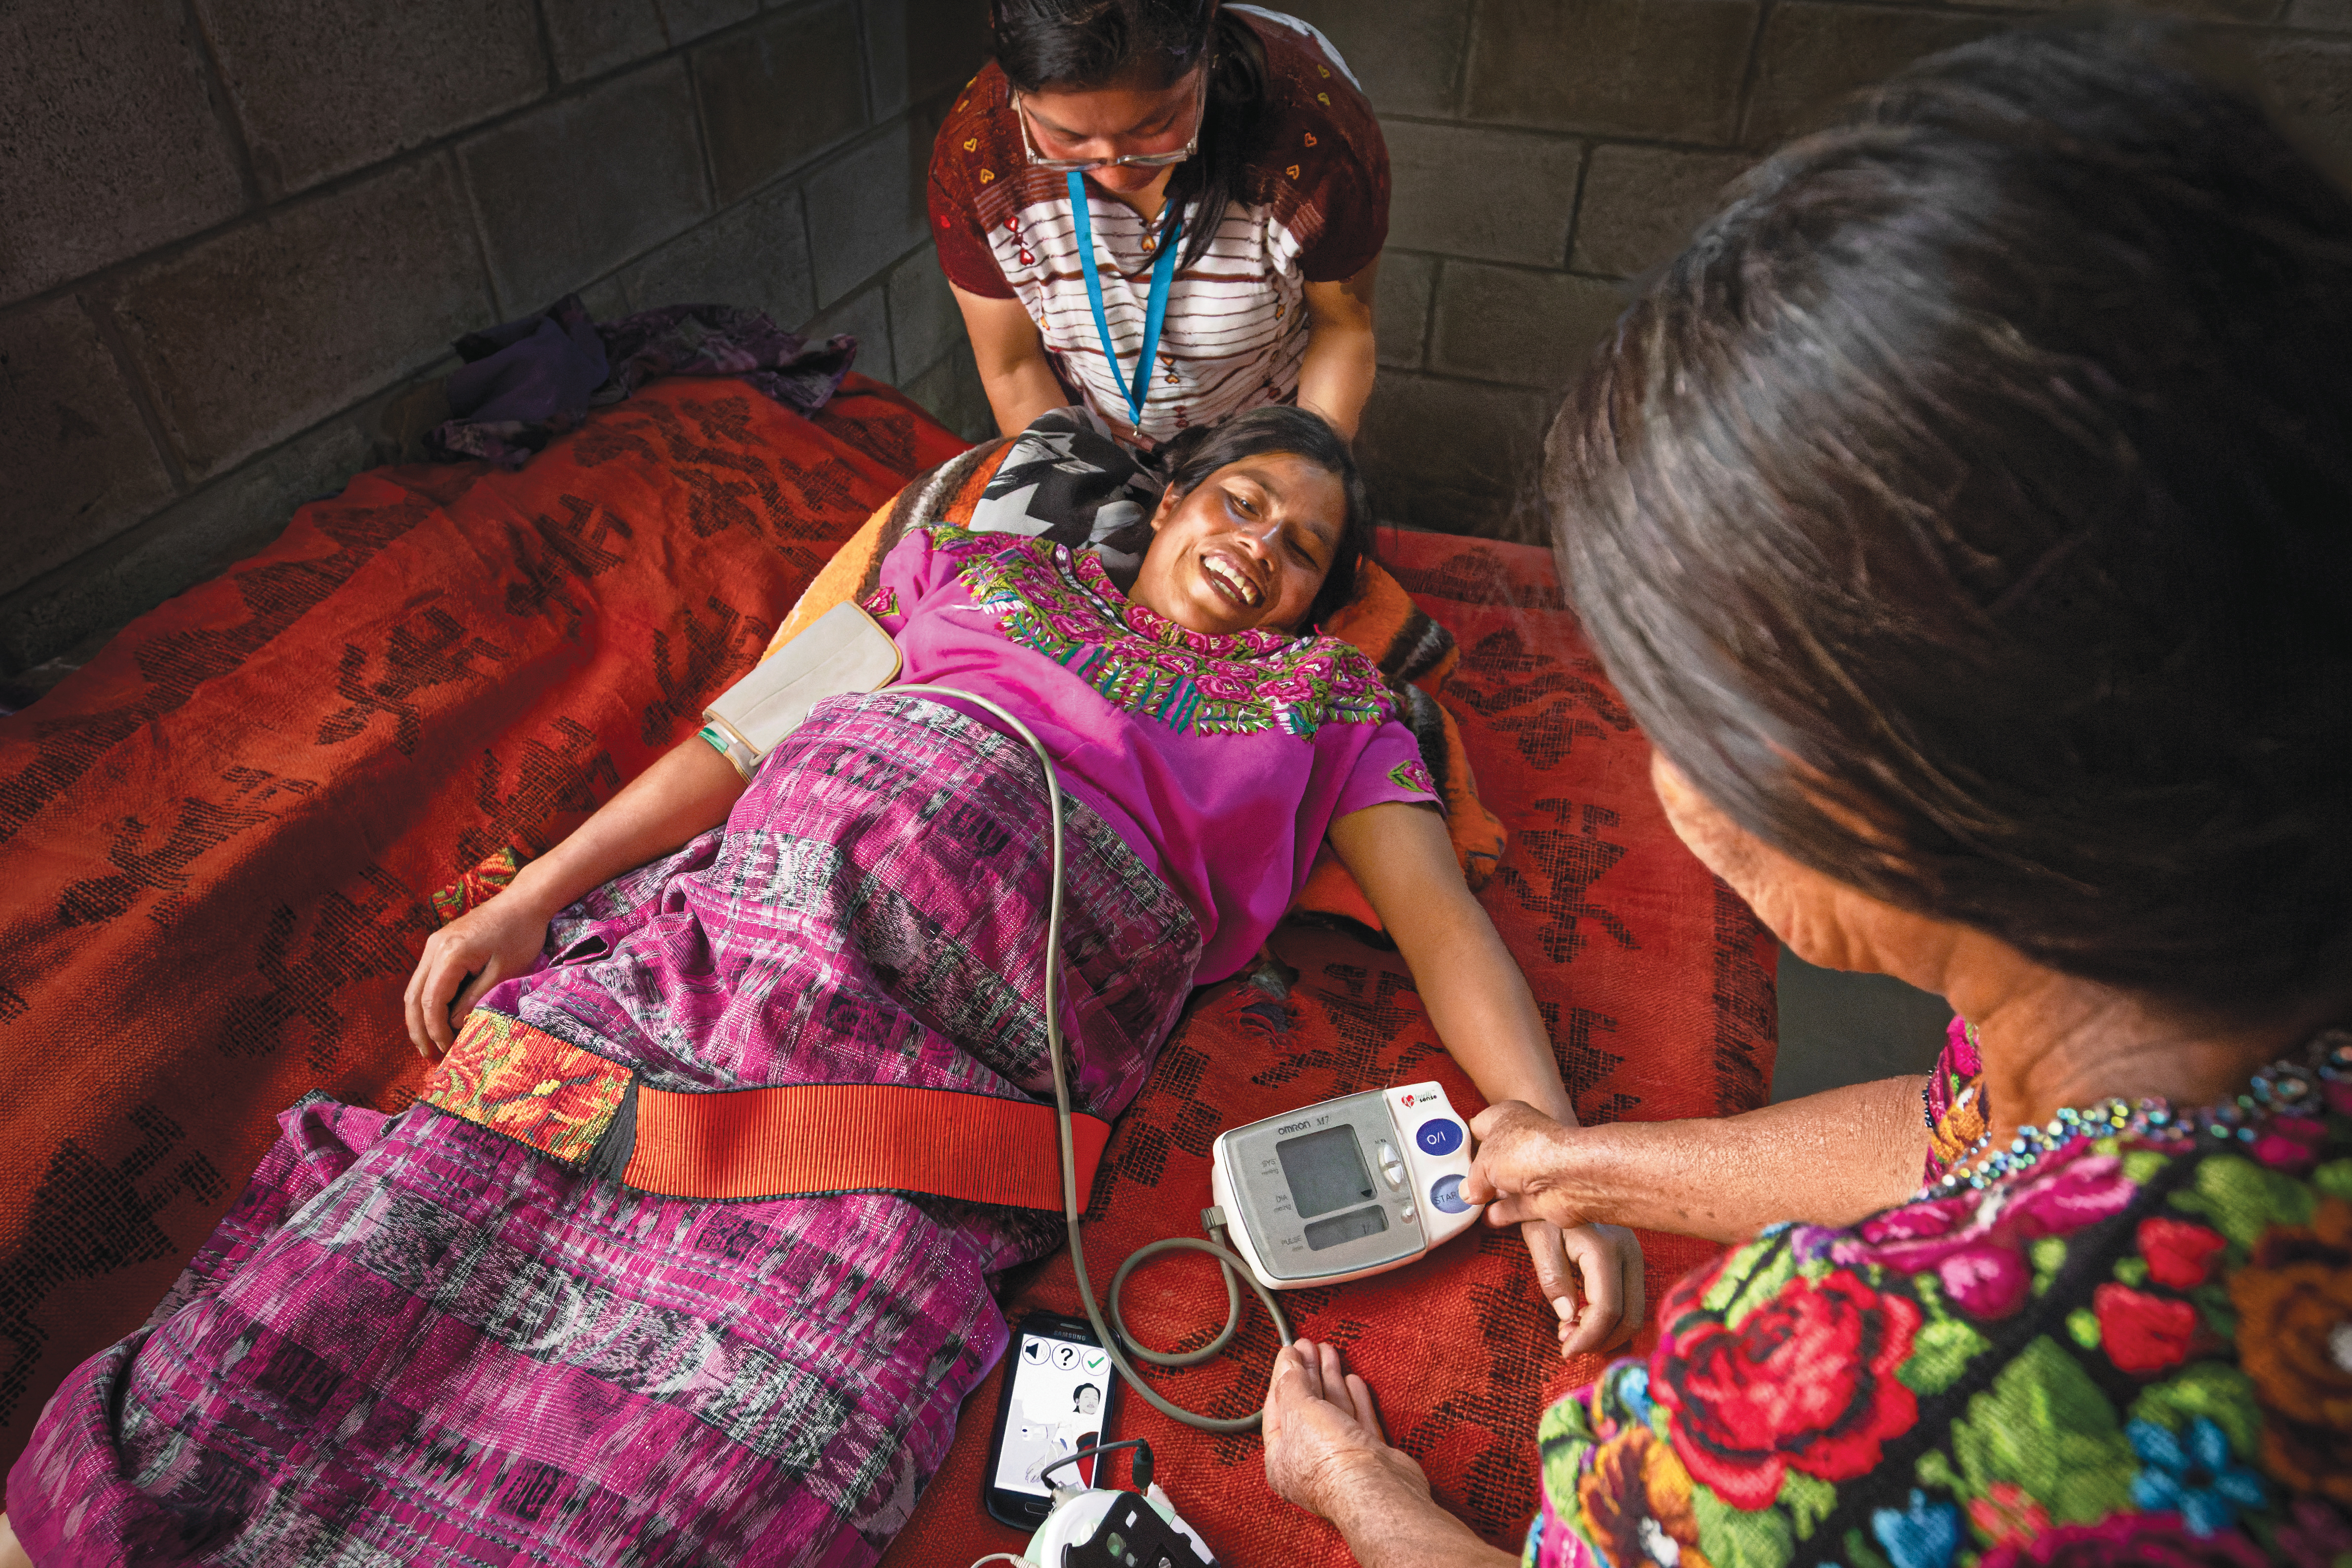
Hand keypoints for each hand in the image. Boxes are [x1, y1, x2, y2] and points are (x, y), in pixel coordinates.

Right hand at [402, 892, 553, 1057]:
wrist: (524, 901)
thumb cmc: (520, 935)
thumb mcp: (503, 972)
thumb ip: (475, 999)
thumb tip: (454, 1025)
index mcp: (450, 955)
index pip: (432, 1002)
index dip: (436, 1030)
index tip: (447, 1050)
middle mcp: (434, 948)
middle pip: (414, 997)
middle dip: (419, 1029)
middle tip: (428, 1055)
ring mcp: (434, 944)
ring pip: (415, 988)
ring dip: (419, 1017)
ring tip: (429, 1043)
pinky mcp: (440, 943)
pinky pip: (425, 977)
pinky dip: (427, 1000)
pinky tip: (437, 1018)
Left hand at [1262, 1339, 1428, 1523]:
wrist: (1376, 1487)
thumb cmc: (1330, 1461)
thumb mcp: (1298, 1412)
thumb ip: (1292, 1384)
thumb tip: (1288, 1363)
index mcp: (1282, 1459)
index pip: (1277, 1409)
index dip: (1283, 1376)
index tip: (1289, 1351)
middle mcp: (1310, 1461)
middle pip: (1306, 1408)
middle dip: (1308, 1374)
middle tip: (1309, 1346)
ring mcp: (1341, 1458)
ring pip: (1333, 1411)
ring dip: (1330, 1380)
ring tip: (1329, 1353)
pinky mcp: (1368, 1456)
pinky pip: (1358, 1421)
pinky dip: (1355, 1399)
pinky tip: (1352, 1381)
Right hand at [1463, 1100, 1580, 1226]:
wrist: (1568, 1178)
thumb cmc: (1528, 1151)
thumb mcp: (1484, 1161)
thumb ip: (1472, 1179)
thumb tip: (1469, 1192)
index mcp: (1506, 1117)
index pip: (1479, 1125)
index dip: (1463, 1140)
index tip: (1446, 1156)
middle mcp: (1521, 1141)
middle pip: (1493, 1157)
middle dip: (1476, 1172)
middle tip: (1454, 1184)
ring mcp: (1533, 1169)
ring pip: (1506, 1183)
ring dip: (1490, 1194)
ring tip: (1467, 1204)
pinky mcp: (1542, 1196)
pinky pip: (1517, 1206)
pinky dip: (1503, 1213)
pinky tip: (1486, 1219)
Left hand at [1521, 1218, 1645, 1356]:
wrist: (1559, 1176)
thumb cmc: (1542, 1208)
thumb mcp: (1538, 1239)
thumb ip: (1553, 1278)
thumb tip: (1568, 1317)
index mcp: (1604, 1249)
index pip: (1607, 1309)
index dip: (1588, 1338)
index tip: (1565, 1351)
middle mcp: (1629, 1253)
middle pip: (1630, 1317)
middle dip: (1600, 1341)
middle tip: (1568, 1344)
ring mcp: (1636, 1255)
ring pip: (1636, 1311)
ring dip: (1608, 1332)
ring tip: (1573, 1331)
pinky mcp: (1634, 1258)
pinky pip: (1633, 1298)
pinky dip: (1613, 1317)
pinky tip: (1586, 1315)